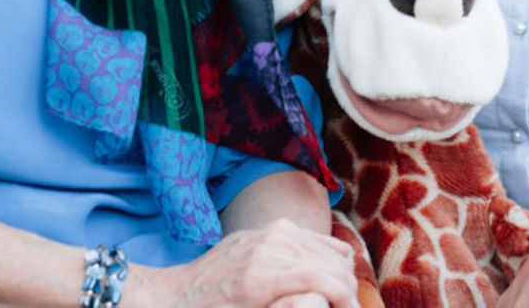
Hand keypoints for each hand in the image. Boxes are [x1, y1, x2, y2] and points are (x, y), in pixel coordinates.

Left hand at [135, 218, 357, 307]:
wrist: (178, 295)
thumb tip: (320, 301)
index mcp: (264, 275)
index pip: (330, 281)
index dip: (349, 303)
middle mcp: (270, 245)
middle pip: (336, 265)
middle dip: (348, 292)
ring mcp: (272, 231)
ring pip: (332, 251)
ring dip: (340, 277)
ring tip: (335, 300)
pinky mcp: (271, 228)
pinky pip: (316, 240)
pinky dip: (328, 260)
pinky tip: (321, 280)